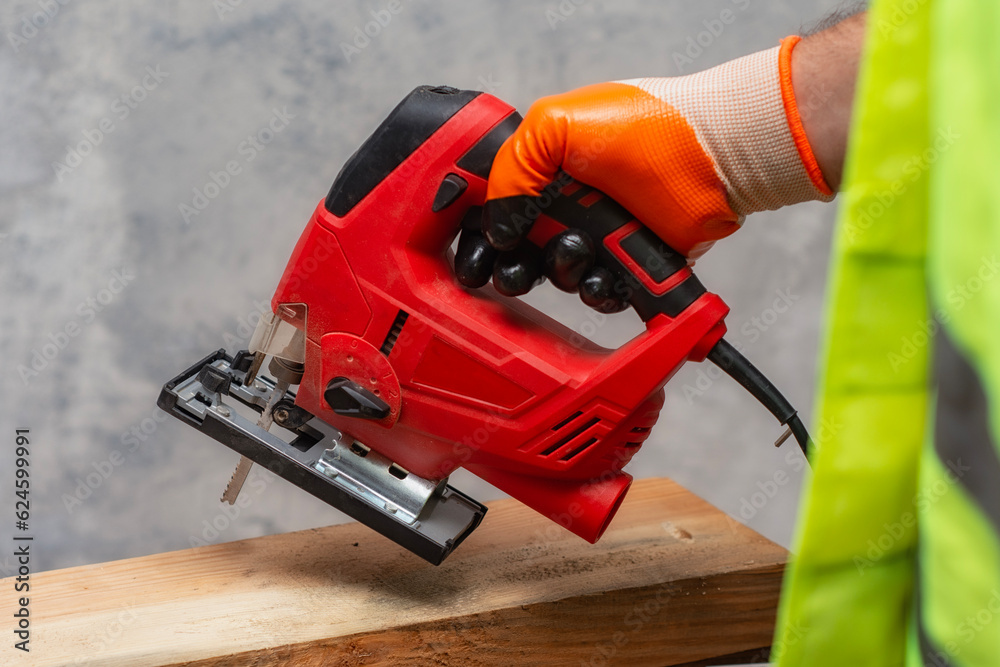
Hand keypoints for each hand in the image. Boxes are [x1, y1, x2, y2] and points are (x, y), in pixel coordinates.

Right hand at [455, 36, 835, 311]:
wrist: (711, 153)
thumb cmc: (644, 125)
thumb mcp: (554, 125)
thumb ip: (511, 170)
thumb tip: (494, 228)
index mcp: (546, 171)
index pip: (495, 210)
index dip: (480, 234)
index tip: (476, 254)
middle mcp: (569, 205)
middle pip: (522, 253)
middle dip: (515, 265)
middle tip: (517, 265)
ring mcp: (600, 236)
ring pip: (558, 276)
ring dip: (561, 272)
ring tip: (578, 250)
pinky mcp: (630, 263)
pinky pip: (600, 294)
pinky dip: (596, 293)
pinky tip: (601, 278)